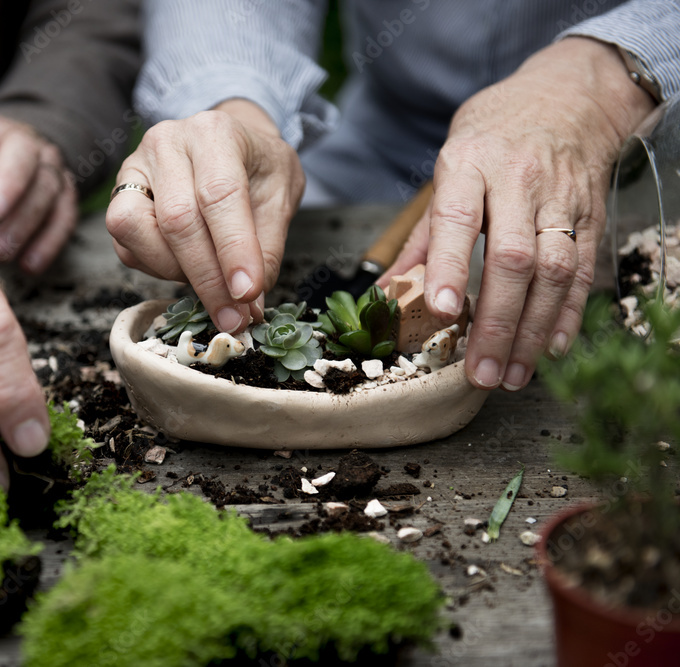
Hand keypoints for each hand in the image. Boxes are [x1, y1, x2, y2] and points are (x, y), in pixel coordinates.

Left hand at [0, 103, 76, 274]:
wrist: (3, 162)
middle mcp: (15, 138)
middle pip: (20, 152)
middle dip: (6, 182)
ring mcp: (46, 164)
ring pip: (47, 185)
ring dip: (25, 220)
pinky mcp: (66, 192)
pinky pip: (65, 214)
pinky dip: (50, 241)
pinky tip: (29, 266)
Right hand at [106, 99, 303, 332]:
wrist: (231, 146)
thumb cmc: (258, 169)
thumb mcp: (282, 195)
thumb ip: (267, 247)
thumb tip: (247, 303)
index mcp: (214, 132)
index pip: (219, 194)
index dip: (233, 250)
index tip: (246, 294)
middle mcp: (166, 143)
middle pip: (177, 219)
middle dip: (206, 278)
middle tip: (232, 316)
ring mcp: (134, 169)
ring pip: (136, 230)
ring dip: (175, 272)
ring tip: (210, 282)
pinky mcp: (118, 197)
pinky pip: (126, 246)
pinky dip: (156, 269)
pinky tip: (186, 268)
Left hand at [380, 37, 655, 390]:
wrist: (567, 96)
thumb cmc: (493, 135)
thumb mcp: (447, 167)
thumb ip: (423, 233)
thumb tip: (385, 290)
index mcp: (469, 165)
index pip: (458, 219)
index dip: (450, 267)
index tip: (442, 312)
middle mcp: (518, 181)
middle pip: (513, 258)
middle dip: (497, 322)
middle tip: (481, 371)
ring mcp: (559, 198)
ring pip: (552, 271)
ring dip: (532, 330)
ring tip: (512, 374)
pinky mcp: (589, 214)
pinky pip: (581, 270)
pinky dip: (567, 313)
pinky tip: (550, 348)